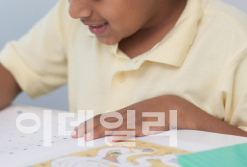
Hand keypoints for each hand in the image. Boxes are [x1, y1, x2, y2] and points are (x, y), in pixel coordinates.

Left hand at [72, 95, 192, 142]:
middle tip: (74, 135)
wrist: (172, 106)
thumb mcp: (136, 118)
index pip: (99, 118)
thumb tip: (110, 134)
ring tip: (87, 138)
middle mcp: (124, 116)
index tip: (75, 131)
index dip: (87, 124)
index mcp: (121, 114)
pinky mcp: (144, 126)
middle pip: (102, 121)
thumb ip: (124, 124)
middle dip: (87, 128)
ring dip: (99, 132)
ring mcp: (133, 120)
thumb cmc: (153, 114)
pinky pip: (130, 130)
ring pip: (113, 126)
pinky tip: (112, 139)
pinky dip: (121, 134)